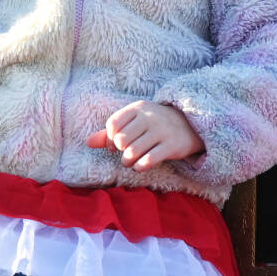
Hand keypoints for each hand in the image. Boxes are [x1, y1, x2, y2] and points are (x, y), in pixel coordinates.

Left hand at [87, 101, 204, 170]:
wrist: (189, 124)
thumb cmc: (154, 125)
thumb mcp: (134, 122)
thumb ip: (110, 133)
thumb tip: (87, 143)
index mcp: (138, 108)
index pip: (113, 124)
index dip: (111, 138)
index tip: (119, 142)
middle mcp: (149, 117)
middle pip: (120, 140)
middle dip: (120, 151)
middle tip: (127, 153)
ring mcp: (162, 131)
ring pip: (132, 153)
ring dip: (128, 162)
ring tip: (132, 161)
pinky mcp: (172, 146)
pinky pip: (148, 161)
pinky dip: (140, 167)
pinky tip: (141, 165)